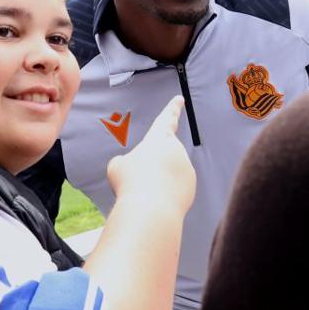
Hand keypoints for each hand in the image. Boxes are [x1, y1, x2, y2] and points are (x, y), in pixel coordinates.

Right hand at [106, 96, 194, 216]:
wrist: (151, 210)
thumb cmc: (131, 183)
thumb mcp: (117, 167)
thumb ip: (125, 163)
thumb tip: (133, 169)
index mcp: (159, 139)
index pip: (166, 120)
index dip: (172, 109)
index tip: (180, 99)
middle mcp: (176, 150)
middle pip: (160, 157)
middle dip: (150, 169)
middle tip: (137, 181)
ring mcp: (186, 169)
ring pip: (167, 175)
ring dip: (156, 183)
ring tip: (146, 192)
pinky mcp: (191, 187)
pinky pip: (174, 189)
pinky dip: (165, 195)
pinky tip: (157, 202)